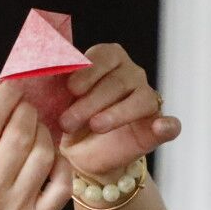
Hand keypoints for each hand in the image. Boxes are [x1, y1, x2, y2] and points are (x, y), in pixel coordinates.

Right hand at [0, 83, 71, 209]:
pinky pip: (61, 183)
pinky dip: (59, 162)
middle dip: (26, 111)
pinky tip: (48, 156)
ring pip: (44, 155)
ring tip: (34, 130)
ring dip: (43, 133)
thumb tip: (1, 91)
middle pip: (19, 135)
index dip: (5, 97)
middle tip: (25, 107)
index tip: (14, 84)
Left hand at [56, 44, 179, 180]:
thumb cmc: (69, 117)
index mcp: (108, 58)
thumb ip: (55, 77)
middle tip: (68, 120)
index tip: (70, 88)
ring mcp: (147, 99)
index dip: (88, 72)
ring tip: (95, 126)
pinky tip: (160, 127)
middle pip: (118, 82)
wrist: (81, 153)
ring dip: (116, 114)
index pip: (104, 56)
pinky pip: (169, 124)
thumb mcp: (57, 96)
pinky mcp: (156, 127)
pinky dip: (168, 125)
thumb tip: (41, 63)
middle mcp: (131, 74)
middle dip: (91, 101)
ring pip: (139, 100)